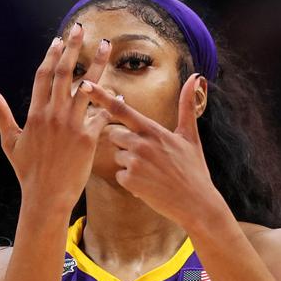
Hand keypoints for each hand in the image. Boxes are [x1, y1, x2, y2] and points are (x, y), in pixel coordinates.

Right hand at [0, 23, 110, 211]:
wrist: (46, 196)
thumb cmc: (27, 171)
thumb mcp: (9, 140)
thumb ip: (0, 112)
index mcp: (35, 114)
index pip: (43, 76)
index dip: (51, 55)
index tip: (58, 40)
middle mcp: (53, 115)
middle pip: (64, 73)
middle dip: (72, 48)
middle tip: (80, 28)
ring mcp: (71, 125)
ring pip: (87, 87)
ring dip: (98, 64)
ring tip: (107, 46)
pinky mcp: (88, 138)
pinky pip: (102, 113)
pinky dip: (111, 101)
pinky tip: (119, 91)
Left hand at [79, 73, 228, 230]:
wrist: (196, 203)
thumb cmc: (194, 169)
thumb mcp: (190, 136)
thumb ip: (186, 106)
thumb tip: (196, 77)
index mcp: (153, 129)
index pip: (121, 109)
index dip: (101, 96)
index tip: (84, 84)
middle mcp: (141, 143)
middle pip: (114, 134)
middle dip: (124, 143)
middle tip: (147, 156)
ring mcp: (134, 162)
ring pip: (117, 155)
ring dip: (129, 163)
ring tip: (151, 172)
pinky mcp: (130, 180)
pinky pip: (119, 175)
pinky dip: (131, 180)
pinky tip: (148, 185)